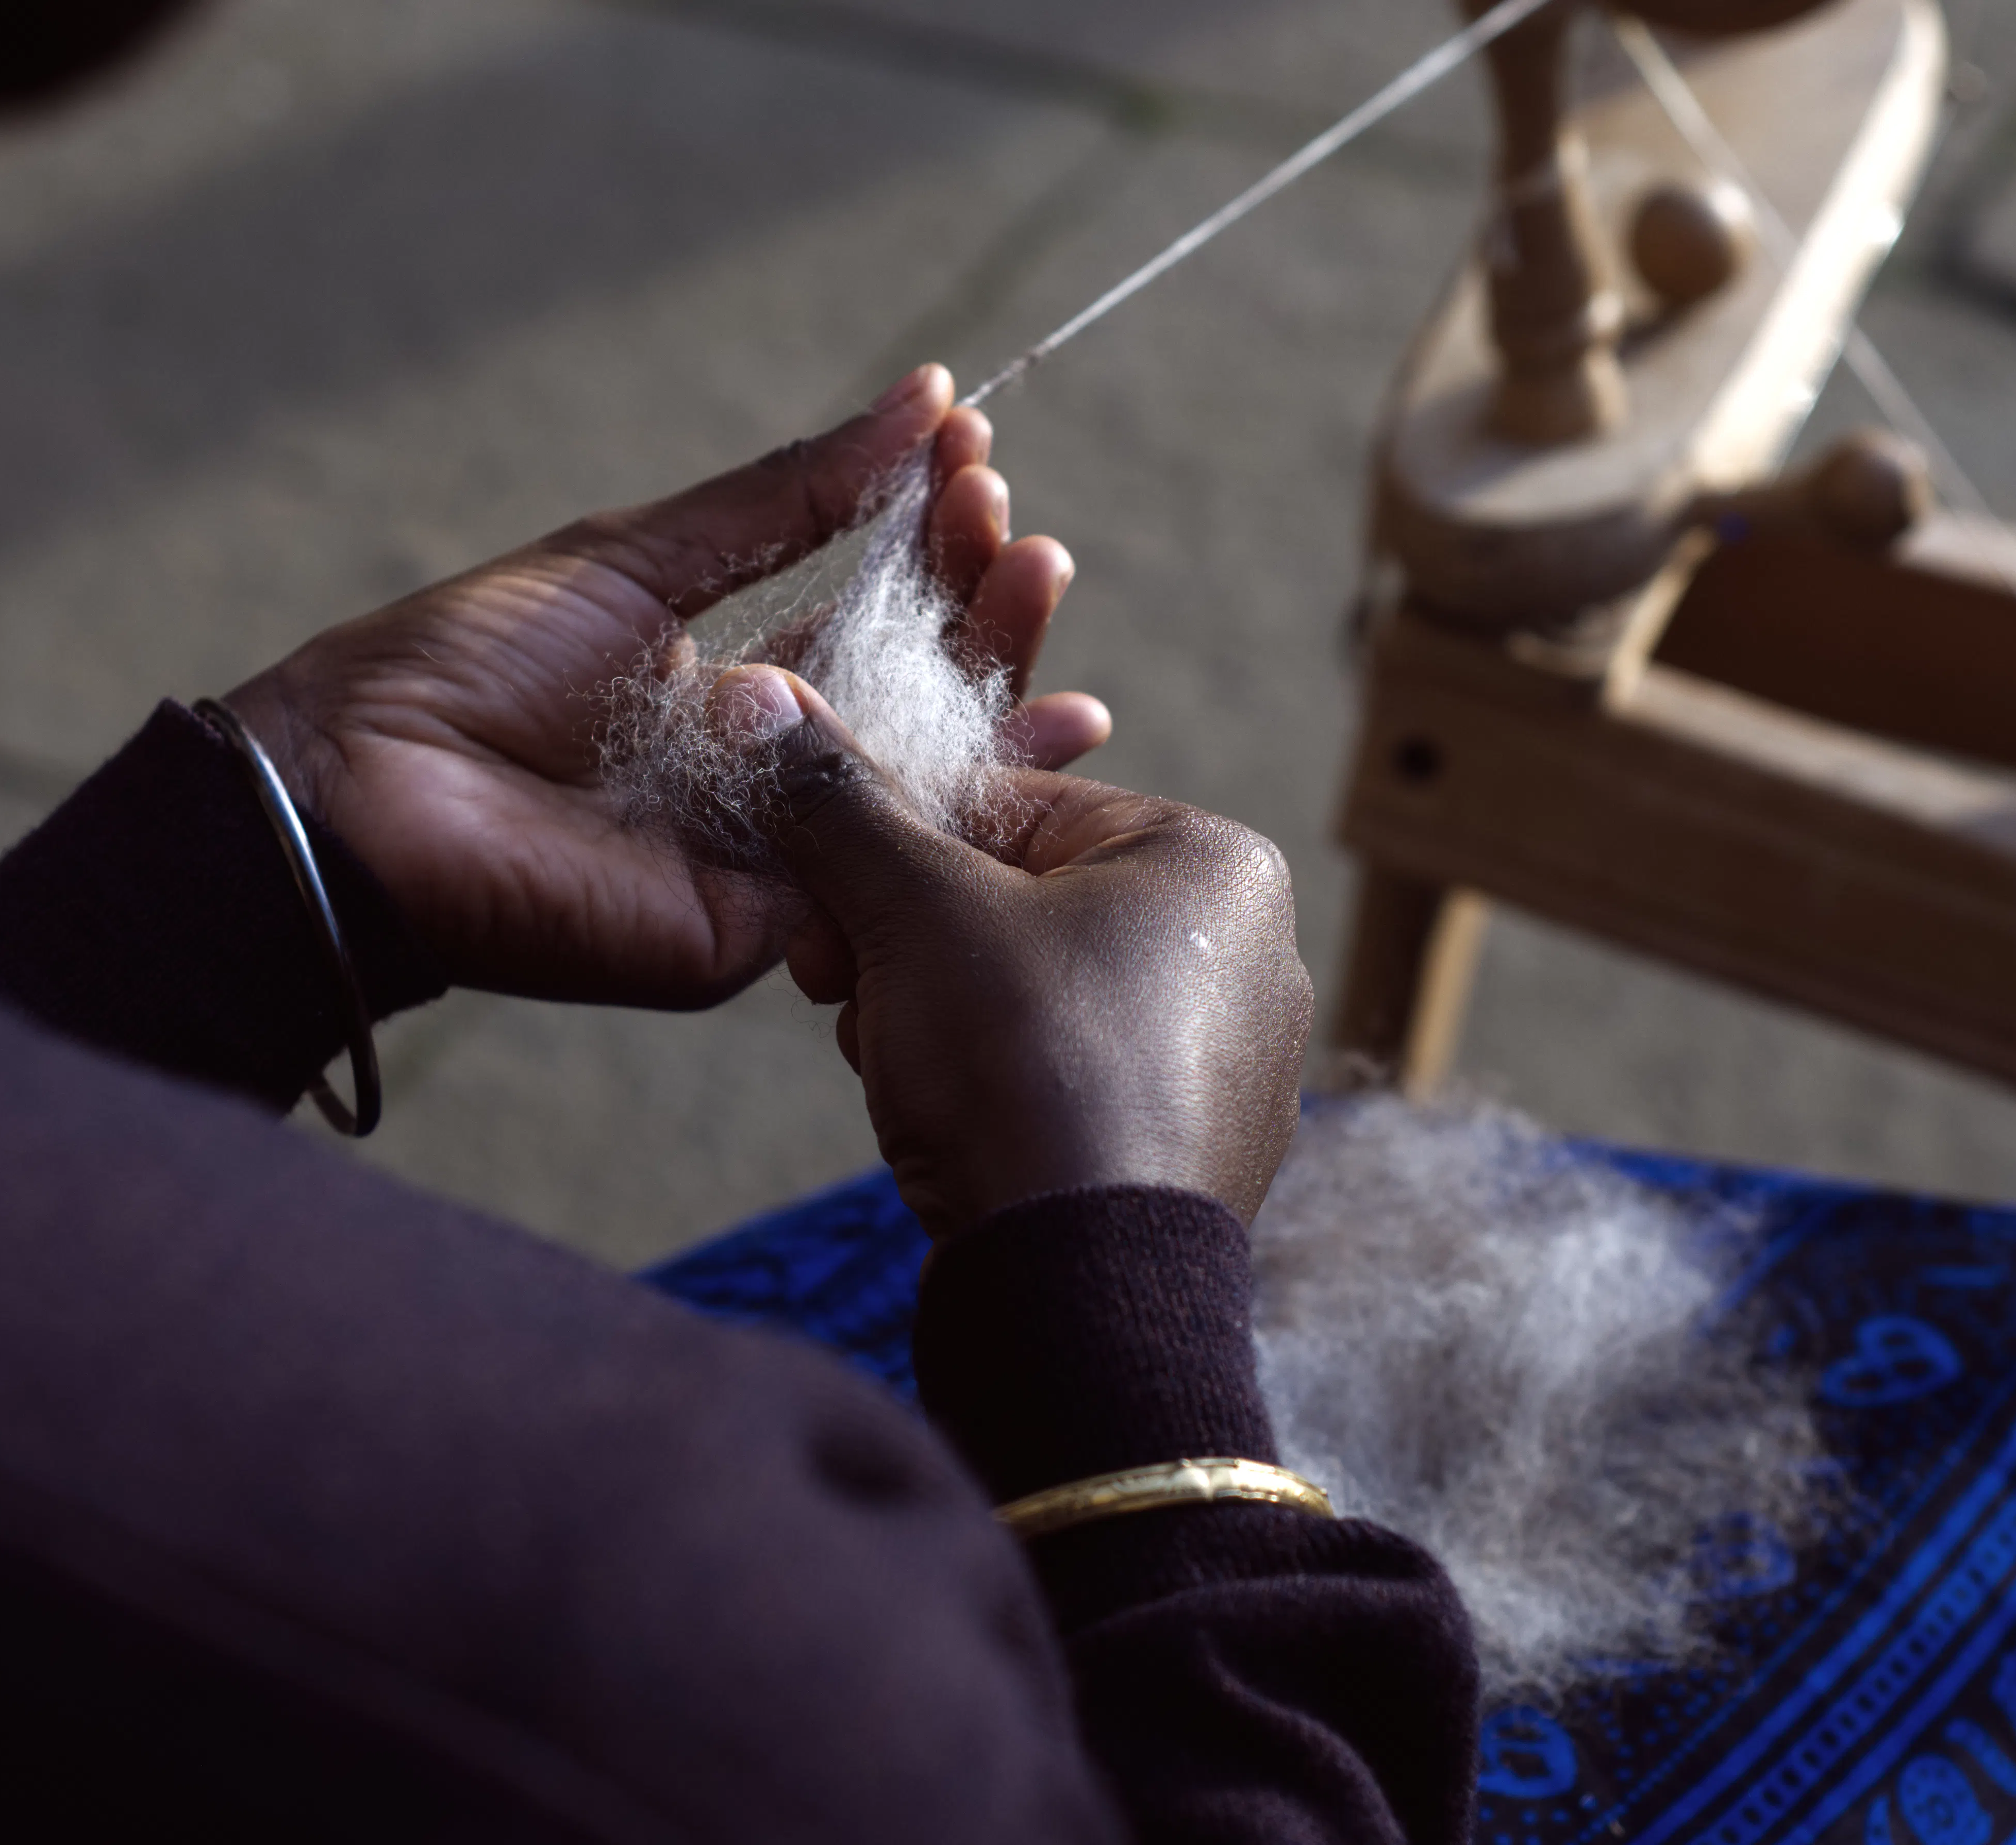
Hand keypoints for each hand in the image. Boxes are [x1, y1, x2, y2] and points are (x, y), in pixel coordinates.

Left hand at [221, 366, 1111, 1005]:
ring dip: (1004, 680)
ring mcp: (775, 859)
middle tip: (1025, 530)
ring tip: (1040, 577)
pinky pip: (883, 864)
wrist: (364, 788)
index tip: (979, 462)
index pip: (876, 625)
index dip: (933, 549)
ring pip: (922, 778)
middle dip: (985, 609)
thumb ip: (786, 499)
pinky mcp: (763, 927)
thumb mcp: (640, 557)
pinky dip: (969, 799)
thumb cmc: (468, 666)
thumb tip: (919, 398)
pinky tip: (1053, 725)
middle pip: (918, 699)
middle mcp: (776, 782)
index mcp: (743, 698)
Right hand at [716, 667, 1313, 1234]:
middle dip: (907, 943)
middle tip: (840, 987)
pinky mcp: (1191, 1149)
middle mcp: (1248, 951)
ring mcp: (1229, 1061)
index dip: (890, 846)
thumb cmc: (1025, 1069)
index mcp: (1214, 861)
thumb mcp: (911, 909)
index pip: (1014, 805)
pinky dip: (994, 1089)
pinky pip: (1067, 1080)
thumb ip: (841, 804)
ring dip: (933, 1015)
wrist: (1080, 1292)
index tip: (819, 902)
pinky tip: (949, 1127)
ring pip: (1031, 994)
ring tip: (895, 1064)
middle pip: (1018, 902)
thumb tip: (767, 707)